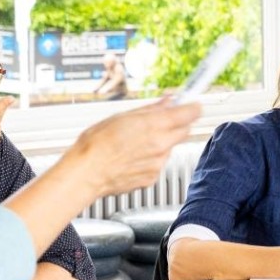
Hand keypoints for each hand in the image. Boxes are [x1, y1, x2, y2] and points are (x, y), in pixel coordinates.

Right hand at [61, 98, 201, 197]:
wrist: (87, 172)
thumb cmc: (97, 143)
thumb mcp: (123, 116)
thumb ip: (151, 109)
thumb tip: (168, 102)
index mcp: (155, 125)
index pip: (190, 113)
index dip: (192, 107)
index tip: (192, 104)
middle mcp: (161, 145)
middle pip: (185, 130)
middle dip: (177, 124)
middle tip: (160, 120)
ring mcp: (158, 163)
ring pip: (170, 147)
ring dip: (161, 142)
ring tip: (136, 142)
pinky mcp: (153, 177)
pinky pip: (159, 163)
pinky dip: (151, 158)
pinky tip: (132, 156)